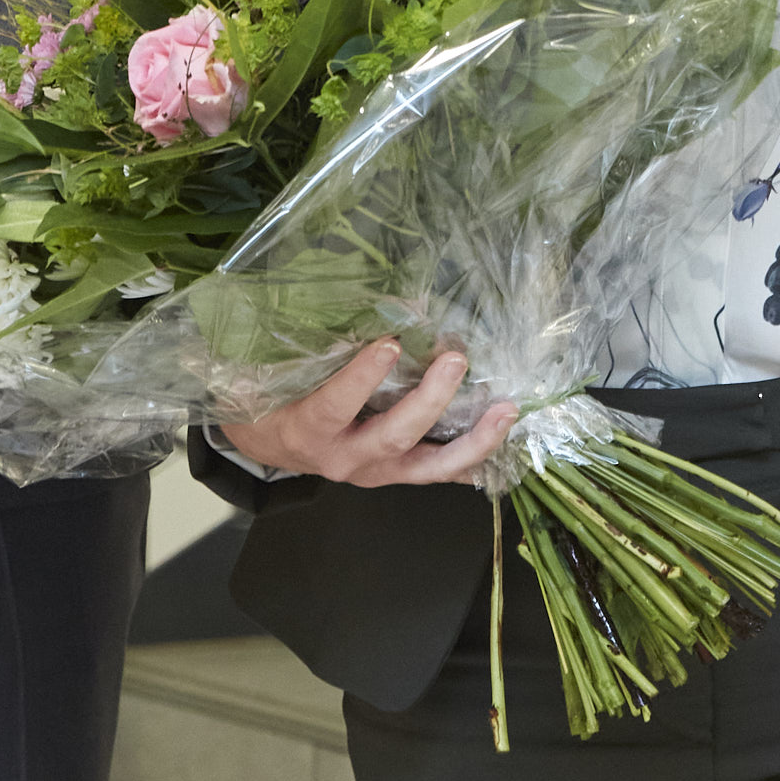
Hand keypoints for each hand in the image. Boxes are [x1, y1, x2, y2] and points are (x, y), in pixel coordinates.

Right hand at [211, 340, 496, 488]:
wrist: (274, 445)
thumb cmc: (275, 400)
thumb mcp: (277, 375)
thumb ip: (311, 347)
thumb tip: (358, 306)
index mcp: (310, 430)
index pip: (336, 405)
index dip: (362, 378)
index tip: (390, 343)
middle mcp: (346, 458)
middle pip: (395, 436)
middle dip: (430, 400)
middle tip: (455, 360)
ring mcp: (377, 471)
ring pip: (431, 467)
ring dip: (473, 439)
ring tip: (506, 409)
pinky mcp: (398, 474)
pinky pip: (441, 473)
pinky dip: (475, 459)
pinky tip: (505, 439)